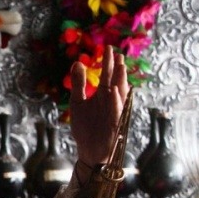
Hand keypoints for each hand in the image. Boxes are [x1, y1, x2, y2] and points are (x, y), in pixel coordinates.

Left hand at [68, 45, 130, 172]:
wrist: (89, 149)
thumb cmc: (85, 126)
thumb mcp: (78, 102)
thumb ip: (79, 83)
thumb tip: (78, 62)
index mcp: (103, 95)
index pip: (106, 75)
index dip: (107, 63)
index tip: (107, 48)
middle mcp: (111, 101)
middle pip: (114, 81)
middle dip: (115, 68)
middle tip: (116, 52)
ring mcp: (113, 111)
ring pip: (119, 93)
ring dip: (120, 80)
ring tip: (120, 65)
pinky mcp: (113, 123)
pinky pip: (115, 110)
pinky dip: (114, 101)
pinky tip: (112, 90)